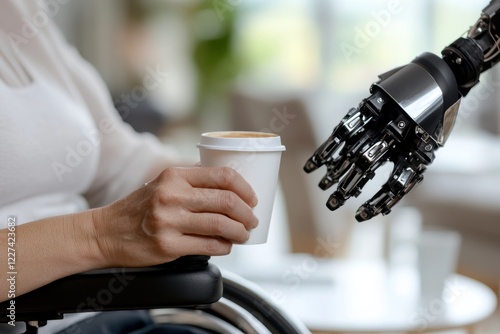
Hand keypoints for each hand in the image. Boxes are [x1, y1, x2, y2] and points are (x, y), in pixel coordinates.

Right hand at [92, 166, 258, 267]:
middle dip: (248, 213)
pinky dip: (224, 246)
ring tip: (243, 234)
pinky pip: (209, 245)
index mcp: (175, 175)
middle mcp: (172, 195)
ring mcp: (169, 221)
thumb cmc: (139, 208)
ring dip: (240, 231)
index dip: (245, 188)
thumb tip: (231, 185)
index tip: (253, 198)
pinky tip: (226, 244)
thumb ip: (192, 181)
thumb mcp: (163, 183)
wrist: (106, 232)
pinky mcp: (168, 245)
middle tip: (252, 220)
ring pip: (221, 224)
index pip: (223, 176)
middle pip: (227, 201)